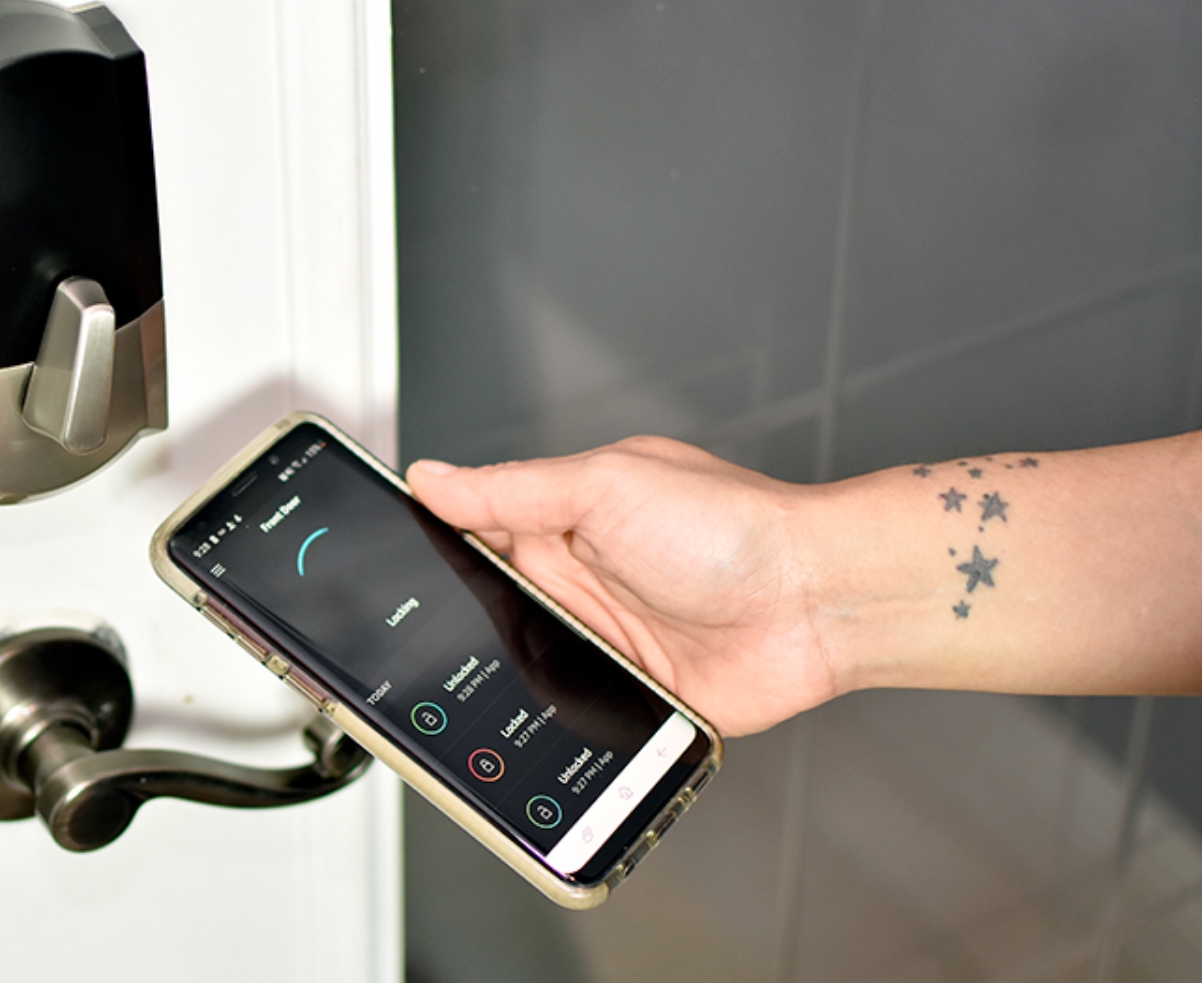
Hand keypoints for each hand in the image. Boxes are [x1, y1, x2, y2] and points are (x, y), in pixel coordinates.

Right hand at [407, 438, 838, 735]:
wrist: (819, 603)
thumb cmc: (735, 526)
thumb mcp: (604, 486)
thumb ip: (511, 490)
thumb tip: (432, 477)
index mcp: (562, 521)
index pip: (471, 536)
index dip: (428, 553)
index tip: (382, 570)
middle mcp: (577, 581)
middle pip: (485, 611)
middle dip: (456, 627)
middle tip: (418, 643)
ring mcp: (602, 642)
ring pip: (520, 669)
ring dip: (506, 676)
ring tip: (474, 687)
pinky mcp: (630, 697)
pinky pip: (571, 718)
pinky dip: (552, 723)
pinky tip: (536, 723)